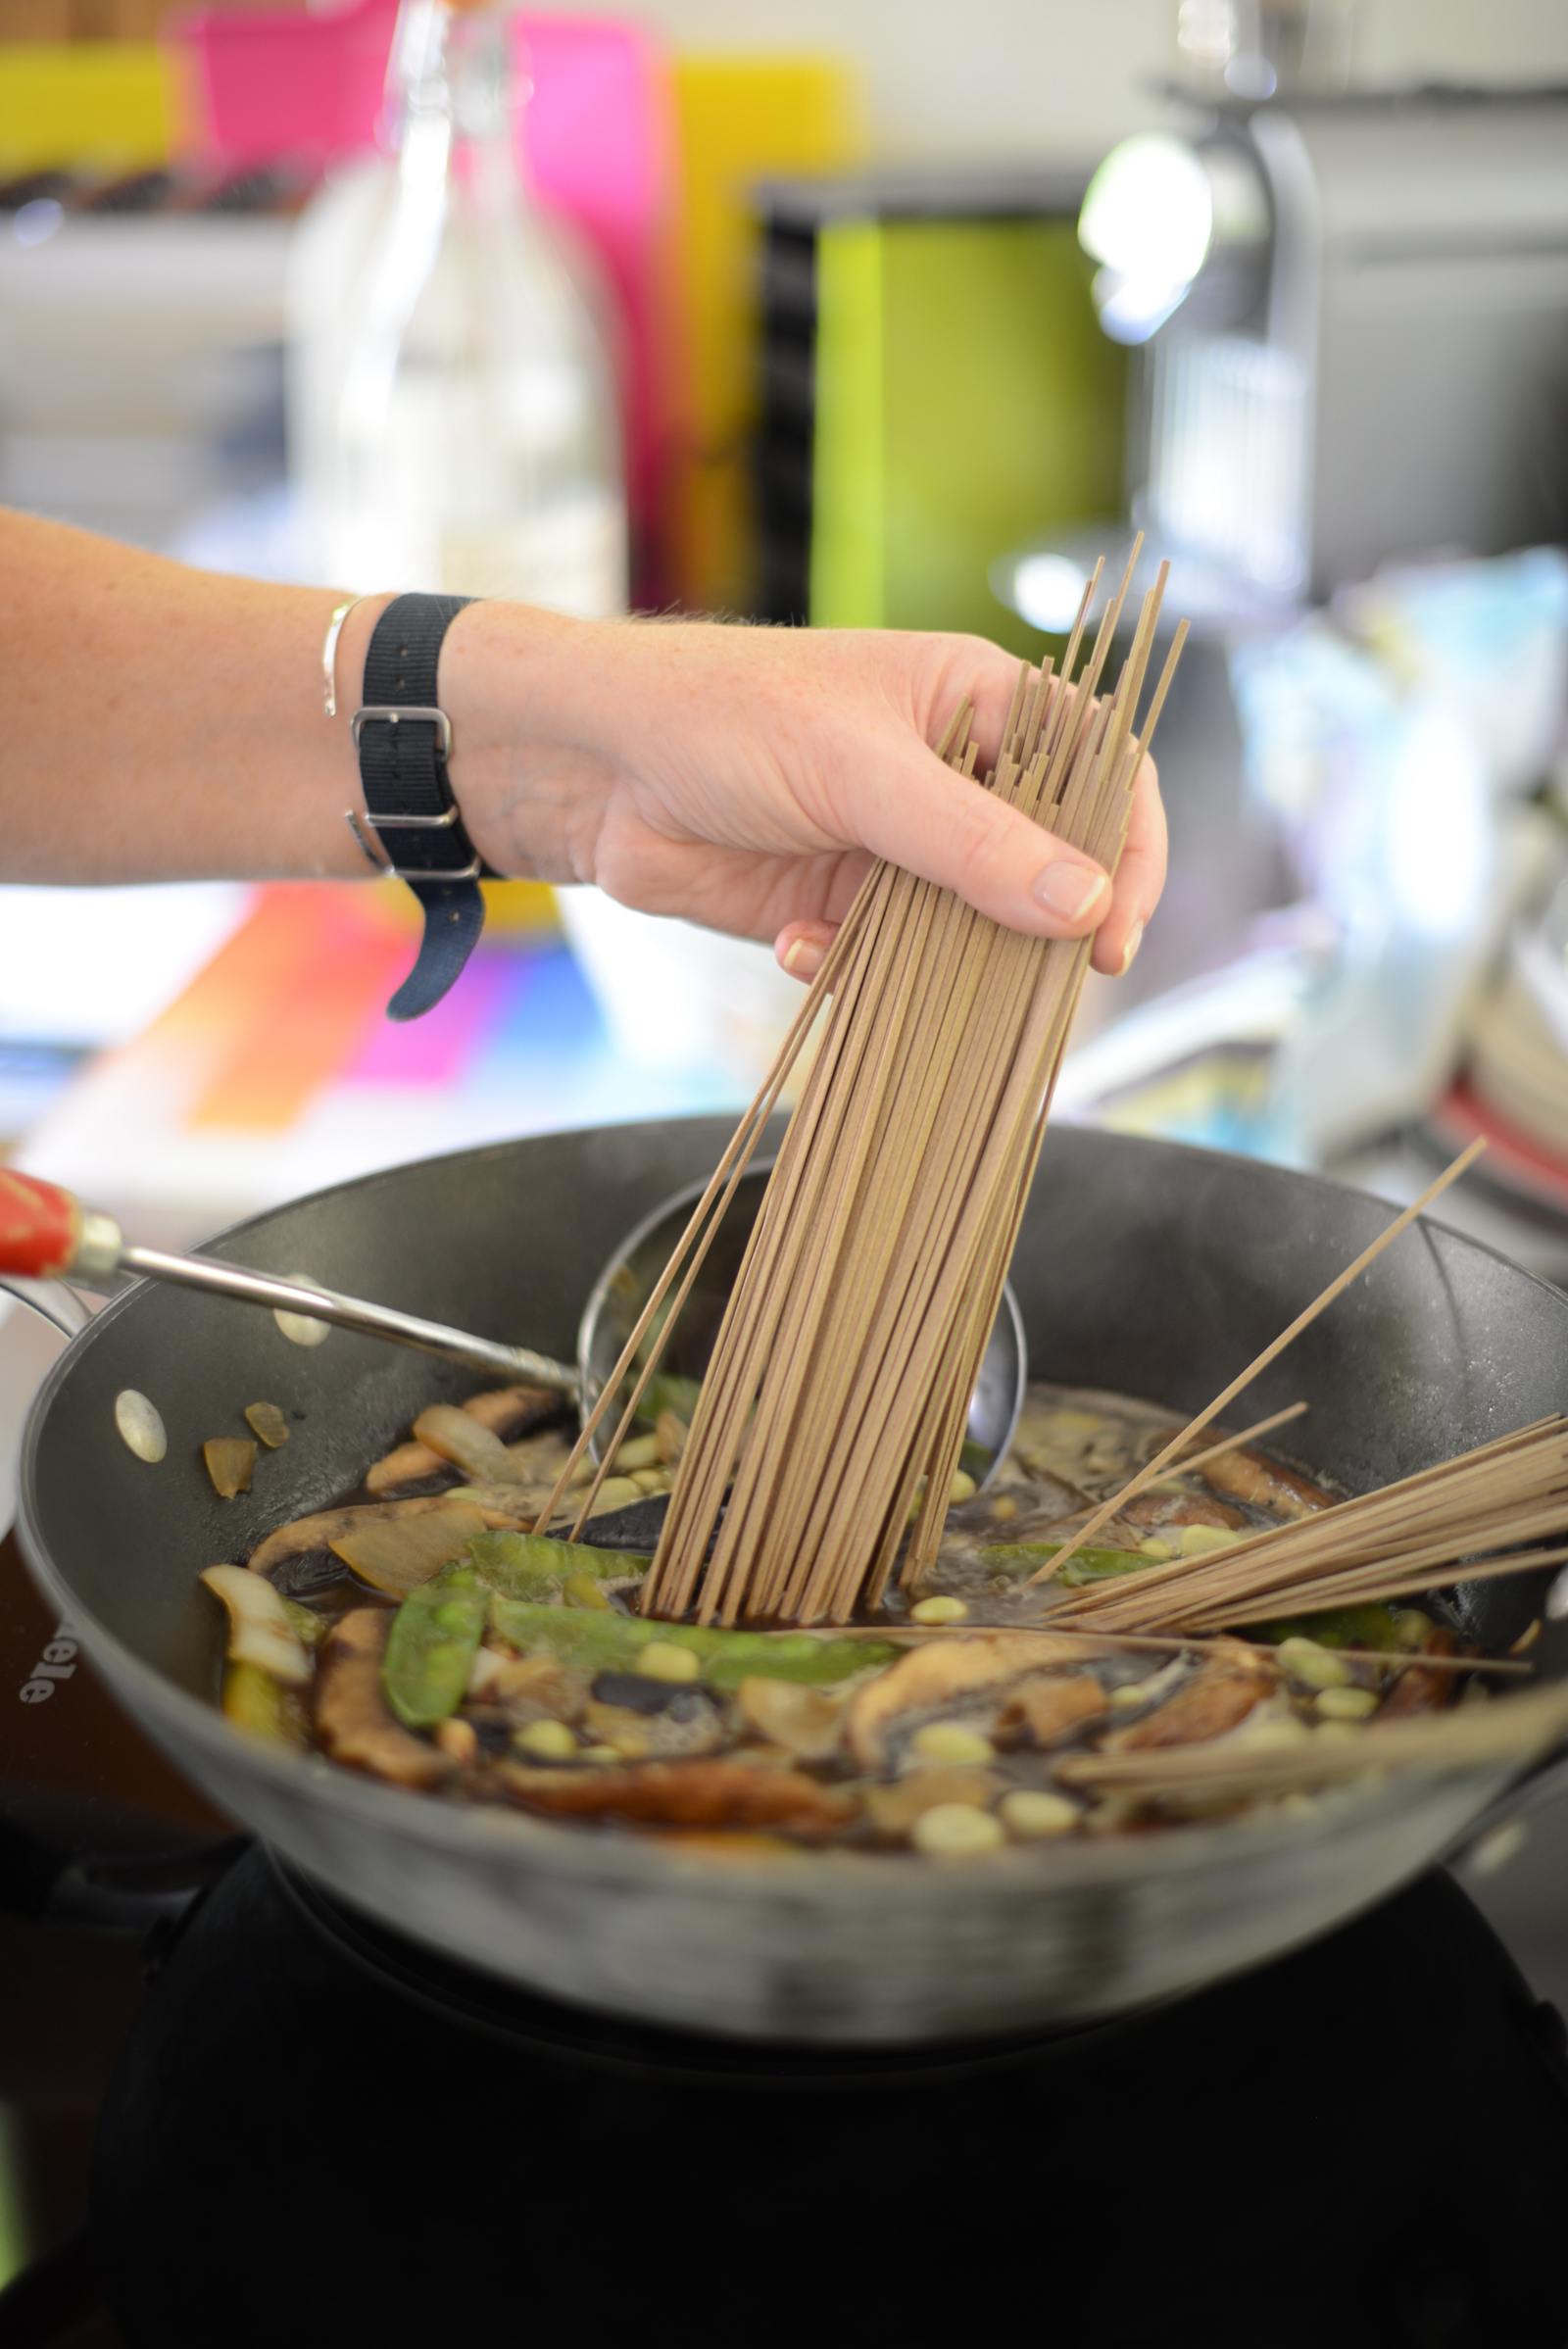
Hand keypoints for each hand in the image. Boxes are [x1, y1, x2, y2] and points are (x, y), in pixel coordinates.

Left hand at [444, 608, 1165, 981]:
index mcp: (979, 706)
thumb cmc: (723, 717)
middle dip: (1029, 933)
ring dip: (935, 965)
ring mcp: (896, 848)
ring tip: (897, 973)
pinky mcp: (838, 908)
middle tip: (1020, 990)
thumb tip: (1084, 906)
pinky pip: (886, 964)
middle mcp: (951, 778)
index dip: (1127, 853)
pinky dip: (850, 973)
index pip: (1101, 774)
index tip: (1116, 937)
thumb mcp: (859, 770)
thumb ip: (971, 843)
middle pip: (1043, 868)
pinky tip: (796, 950)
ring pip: (966, 930)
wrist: (594, 767)